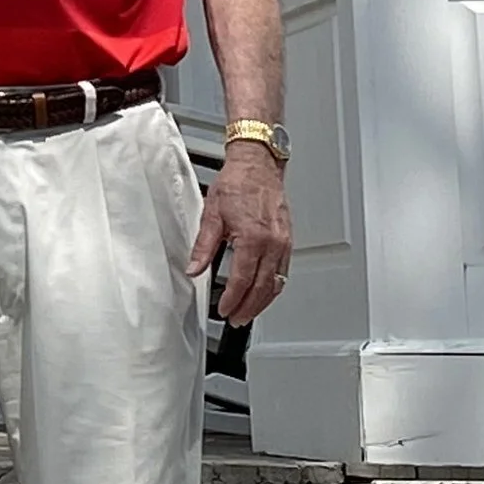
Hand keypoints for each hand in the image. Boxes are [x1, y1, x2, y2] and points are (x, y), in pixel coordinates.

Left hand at [191, 140, 292, 325]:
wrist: (258, 164)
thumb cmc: (237, 182)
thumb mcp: (212, 213)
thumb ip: (203, 246)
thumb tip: (194, 268)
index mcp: (253, 237)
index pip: (242, 279)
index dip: (233, 299)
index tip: (225, 310)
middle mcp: (272, 243)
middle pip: (263, 287)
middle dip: (249, 308)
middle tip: (237, 320)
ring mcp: (284, 243)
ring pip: (277, 283)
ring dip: (263, 302)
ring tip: (249, 312)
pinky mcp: (288, 240)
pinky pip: (284, 271)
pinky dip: (274, 287)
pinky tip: (265, 292)